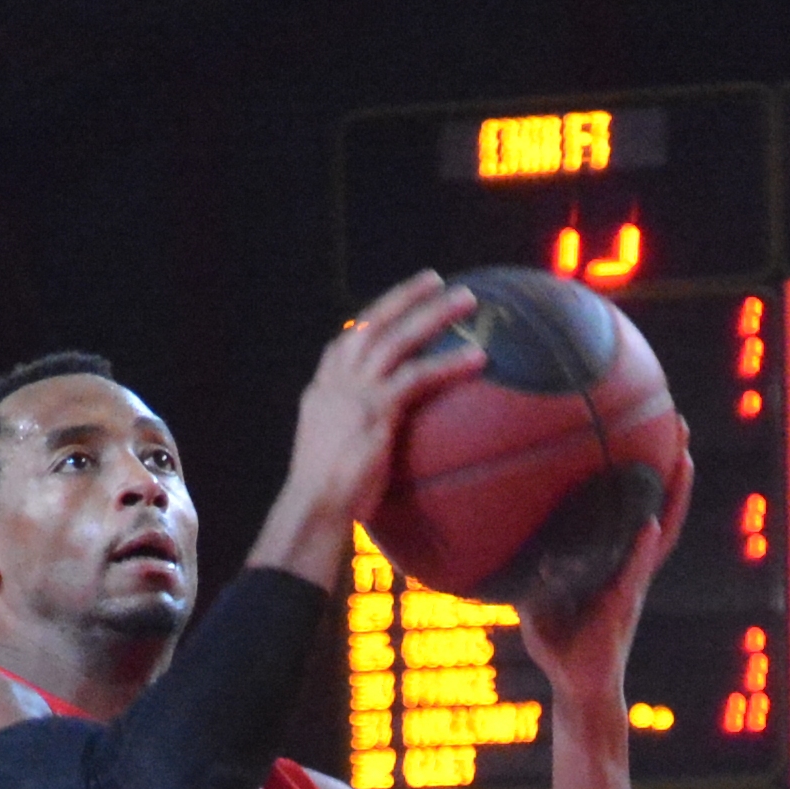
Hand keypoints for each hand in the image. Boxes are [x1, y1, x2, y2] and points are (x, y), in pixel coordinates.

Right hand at [261, 277, 485, 575]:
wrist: (312, 509)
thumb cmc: (323, 499)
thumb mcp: (330, 454)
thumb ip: (351, 436)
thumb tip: (374, 443)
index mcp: (321, 391)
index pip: (345, 342)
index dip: (371, 320)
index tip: (394, 306)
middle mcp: (334, 383)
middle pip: (371, 324)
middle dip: (403, 297)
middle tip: (435, 279)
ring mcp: (354, 393)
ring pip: (397, 338)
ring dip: (434, 314)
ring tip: (467, 299)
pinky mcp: (375, 411)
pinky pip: (418, 377)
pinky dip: (449, 364)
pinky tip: (477, 358)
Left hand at [519, 447, 689, 723]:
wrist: (577, 688)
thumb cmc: (558, 644)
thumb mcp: (534, 595)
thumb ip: (527, 563)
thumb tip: (496, 528)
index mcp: (614, 558)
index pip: (633, 504)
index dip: (642, 469)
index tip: (645, 425)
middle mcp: (631, 564)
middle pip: (660, 503)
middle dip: (672, 464)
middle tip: (678, 421)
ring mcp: (633, 583)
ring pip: (664, 530)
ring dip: (677, 496)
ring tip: (685, 458)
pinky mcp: (625, 608)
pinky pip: (636, 572)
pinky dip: (643, 548)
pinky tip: (651, 524)